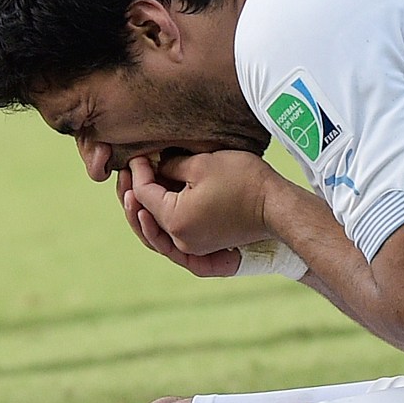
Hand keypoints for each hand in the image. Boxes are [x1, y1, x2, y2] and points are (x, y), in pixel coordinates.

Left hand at [127, 151, 276, 255]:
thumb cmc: (243, 181)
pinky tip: (155, 205)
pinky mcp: (202, 246)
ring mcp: (191, 247)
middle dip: (131, 194)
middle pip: (143, 217)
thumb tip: (154, 165)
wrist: (277, 206)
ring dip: (142, 210)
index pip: (143, 194)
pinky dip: (159, 221)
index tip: (139, 155)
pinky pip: (171, 236)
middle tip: (126, 173)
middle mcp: (180, 240)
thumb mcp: (201, 164)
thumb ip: (170, 166)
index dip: (138, 172)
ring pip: (154, 231)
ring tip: (133, 190)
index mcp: (175, 221)